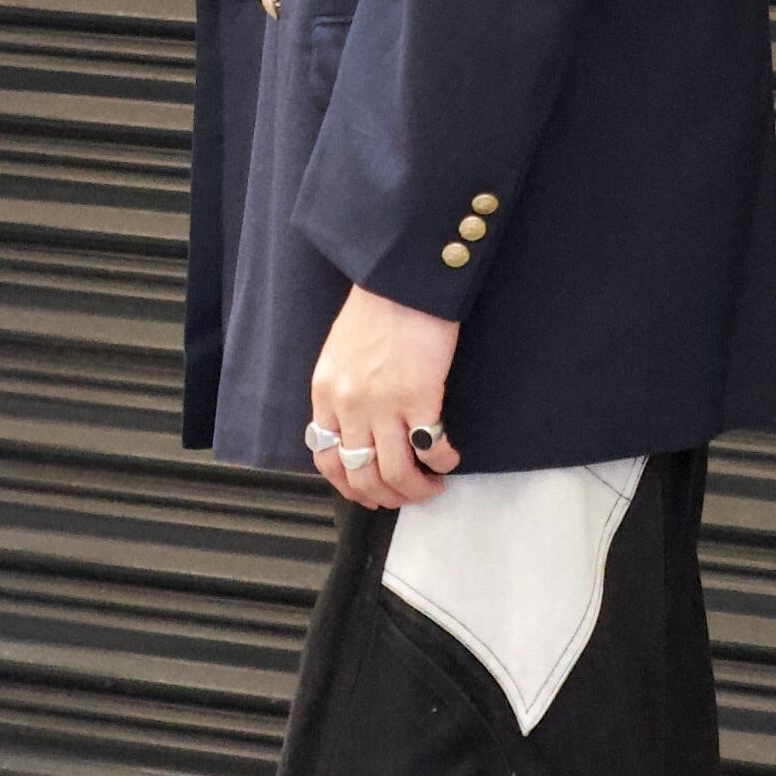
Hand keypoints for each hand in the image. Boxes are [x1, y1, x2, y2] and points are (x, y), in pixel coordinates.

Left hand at [310, 286, 463, 508]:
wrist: (402, 278)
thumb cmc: (376, 308)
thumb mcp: (340, 354)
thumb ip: (342, 393)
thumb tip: (359, 430)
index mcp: (326, 394)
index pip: (327, 460)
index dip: (350, 487)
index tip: (370, 494)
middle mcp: (349, 406)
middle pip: (362, 476)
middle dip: (387, 497)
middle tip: (407, 495)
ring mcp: (383, 405)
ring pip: (396, 473)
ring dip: (416, 490)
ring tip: (432, 485)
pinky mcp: (420, 397)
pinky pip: (431, 449)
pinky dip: (443, 462)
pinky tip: (449, 458)